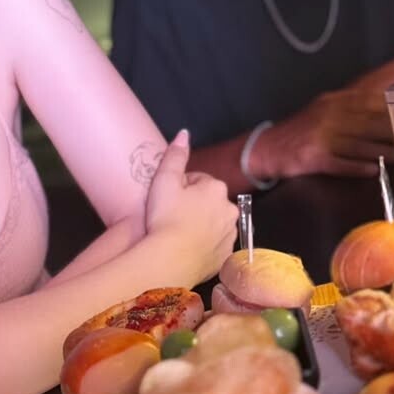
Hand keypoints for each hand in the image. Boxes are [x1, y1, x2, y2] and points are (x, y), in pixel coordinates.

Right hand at [144, 132, 237, 285]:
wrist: (171, 260)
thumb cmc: (166, 217)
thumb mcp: (164, 180)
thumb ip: (175, 155)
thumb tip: (184, 133)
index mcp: (216, 188)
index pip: (198, 180)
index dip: (180, 188)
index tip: (168, 199)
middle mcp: (230, 209)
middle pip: (208, 201)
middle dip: (193, 205)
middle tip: (170, 215)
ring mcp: (230, 234)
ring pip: (213, 223)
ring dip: (199, 224)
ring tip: (178, 233)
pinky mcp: (225, 255)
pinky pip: (214, 244)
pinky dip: (204, 244)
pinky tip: (187, 247)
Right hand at [251, 87, 393, 180]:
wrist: (267, 148)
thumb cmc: (303, 132)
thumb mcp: (328, 111)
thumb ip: (358, 107)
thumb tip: (390, 107)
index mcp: (336, 101)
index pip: (371, 88)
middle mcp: (330, 114)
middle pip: (370, 116)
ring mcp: (321, 135)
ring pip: (359, 142)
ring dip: (382, 149)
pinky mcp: (313, 157)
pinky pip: (340, 163)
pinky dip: (357, 167)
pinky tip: (372, 170)